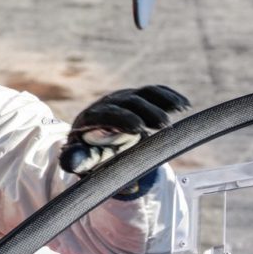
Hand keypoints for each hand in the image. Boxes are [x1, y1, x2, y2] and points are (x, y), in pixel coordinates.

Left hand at [59, 85, 189, 176]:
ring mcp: (123, 99)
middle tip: (164, 124)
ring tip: (180, 109)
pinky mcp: (138, 98)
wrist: (97, 141)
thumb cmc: (90, 153)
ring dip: (162, 100)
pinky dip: (169, 96)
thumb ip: (77, 160)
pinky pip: (154, 92)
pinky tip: (184, 104)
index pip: (106, 114)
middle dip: (146, 111)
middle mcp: (107, 104)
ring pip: (143, 93)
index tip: (139, 128)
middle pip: (127, 102)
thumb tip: (67, 160)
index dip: (122, 119)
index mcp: (91, 118)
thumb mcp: (83, 159)